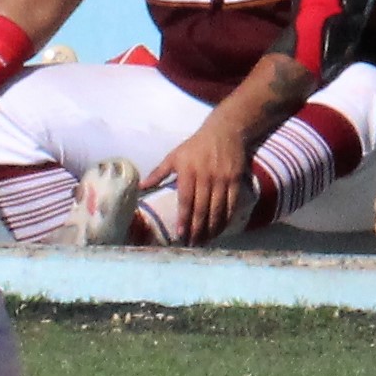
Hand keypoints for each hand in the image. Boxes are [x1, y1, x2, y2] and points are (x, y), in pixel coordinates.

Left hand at [152, 114, 255, 242]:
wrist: (225, 131)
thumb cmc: (195, 146)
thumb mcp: (174, 155)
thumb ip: (158, 173)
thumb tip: (140, 187)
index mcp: (188, 171)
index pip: (186, 200)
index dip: (184, 218)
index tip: (181, 234)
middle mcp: (206, 176)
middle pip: (202, 208)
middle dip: (197, 229)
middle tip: (192, 244)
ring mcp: (222, 179)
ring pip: (217, 209)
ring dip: (211, 228)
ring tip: (204, 242)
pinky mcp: (235, 180)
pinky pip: (231, 204)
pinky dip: (226, 219)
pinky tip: (220, 229)